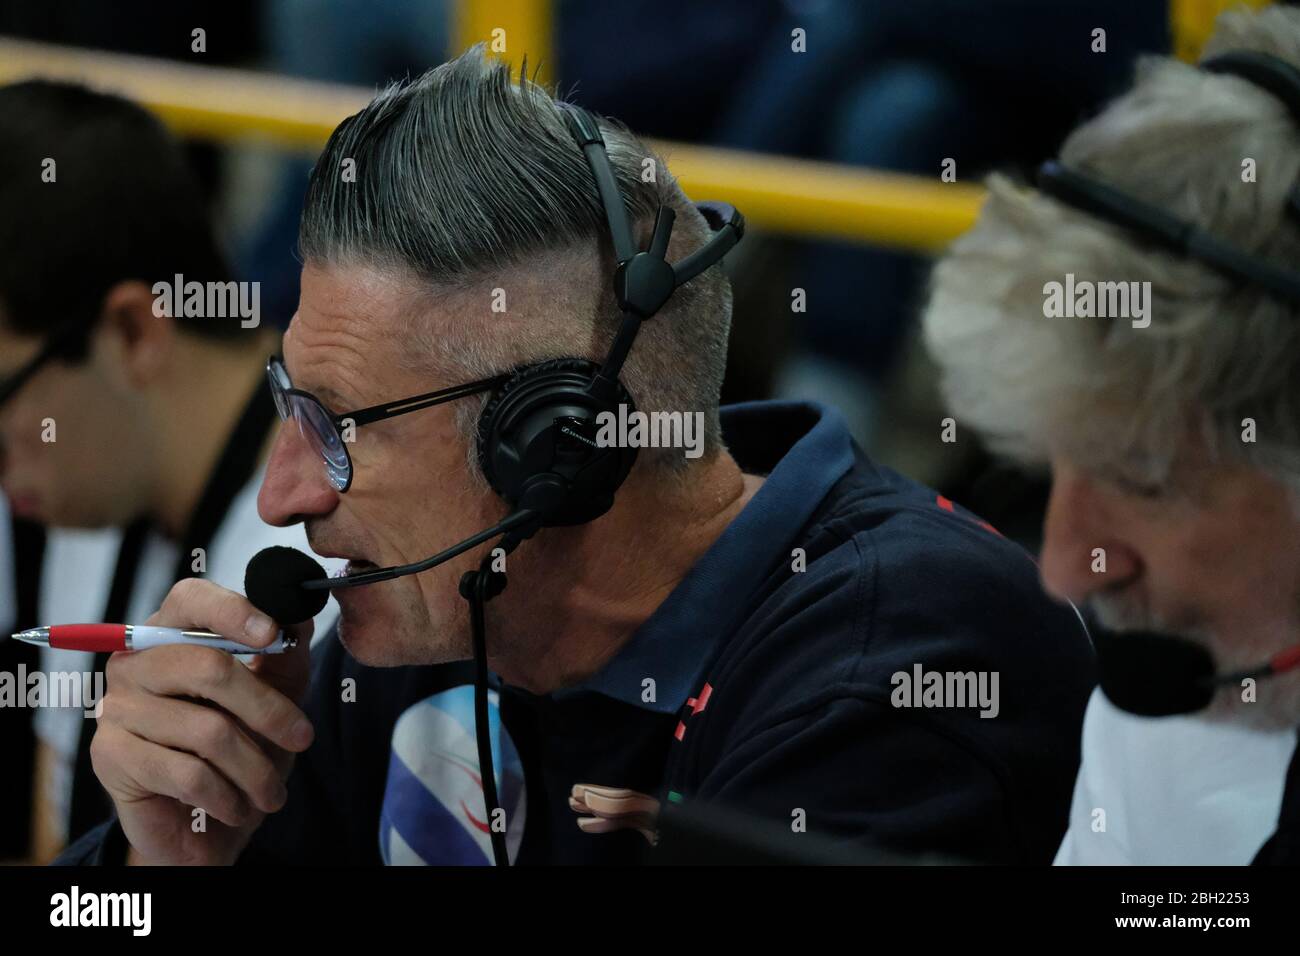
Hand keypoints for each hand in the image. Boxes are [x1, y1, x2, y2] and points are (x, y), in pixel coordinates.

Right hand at [89, 578, 314, 864]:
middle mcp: (135, 663)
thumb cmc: (240, 745)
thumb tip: (298, 614)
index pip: (191, 599)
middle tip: (302, 738)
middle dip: (268, 709)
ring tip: (272, 792)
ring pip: (207, 729)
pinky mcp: (111, 756)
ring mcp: (116, 707)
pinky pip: (188, 774)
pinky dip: (227, 796)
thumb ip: (285, 653)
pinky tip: (237, 807)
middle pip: (208, 667)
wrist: (204, 821)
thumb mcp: (275, 692)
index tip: (274, 634)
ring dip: (255, 769)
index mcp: (171, 633)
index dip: (233, 612)